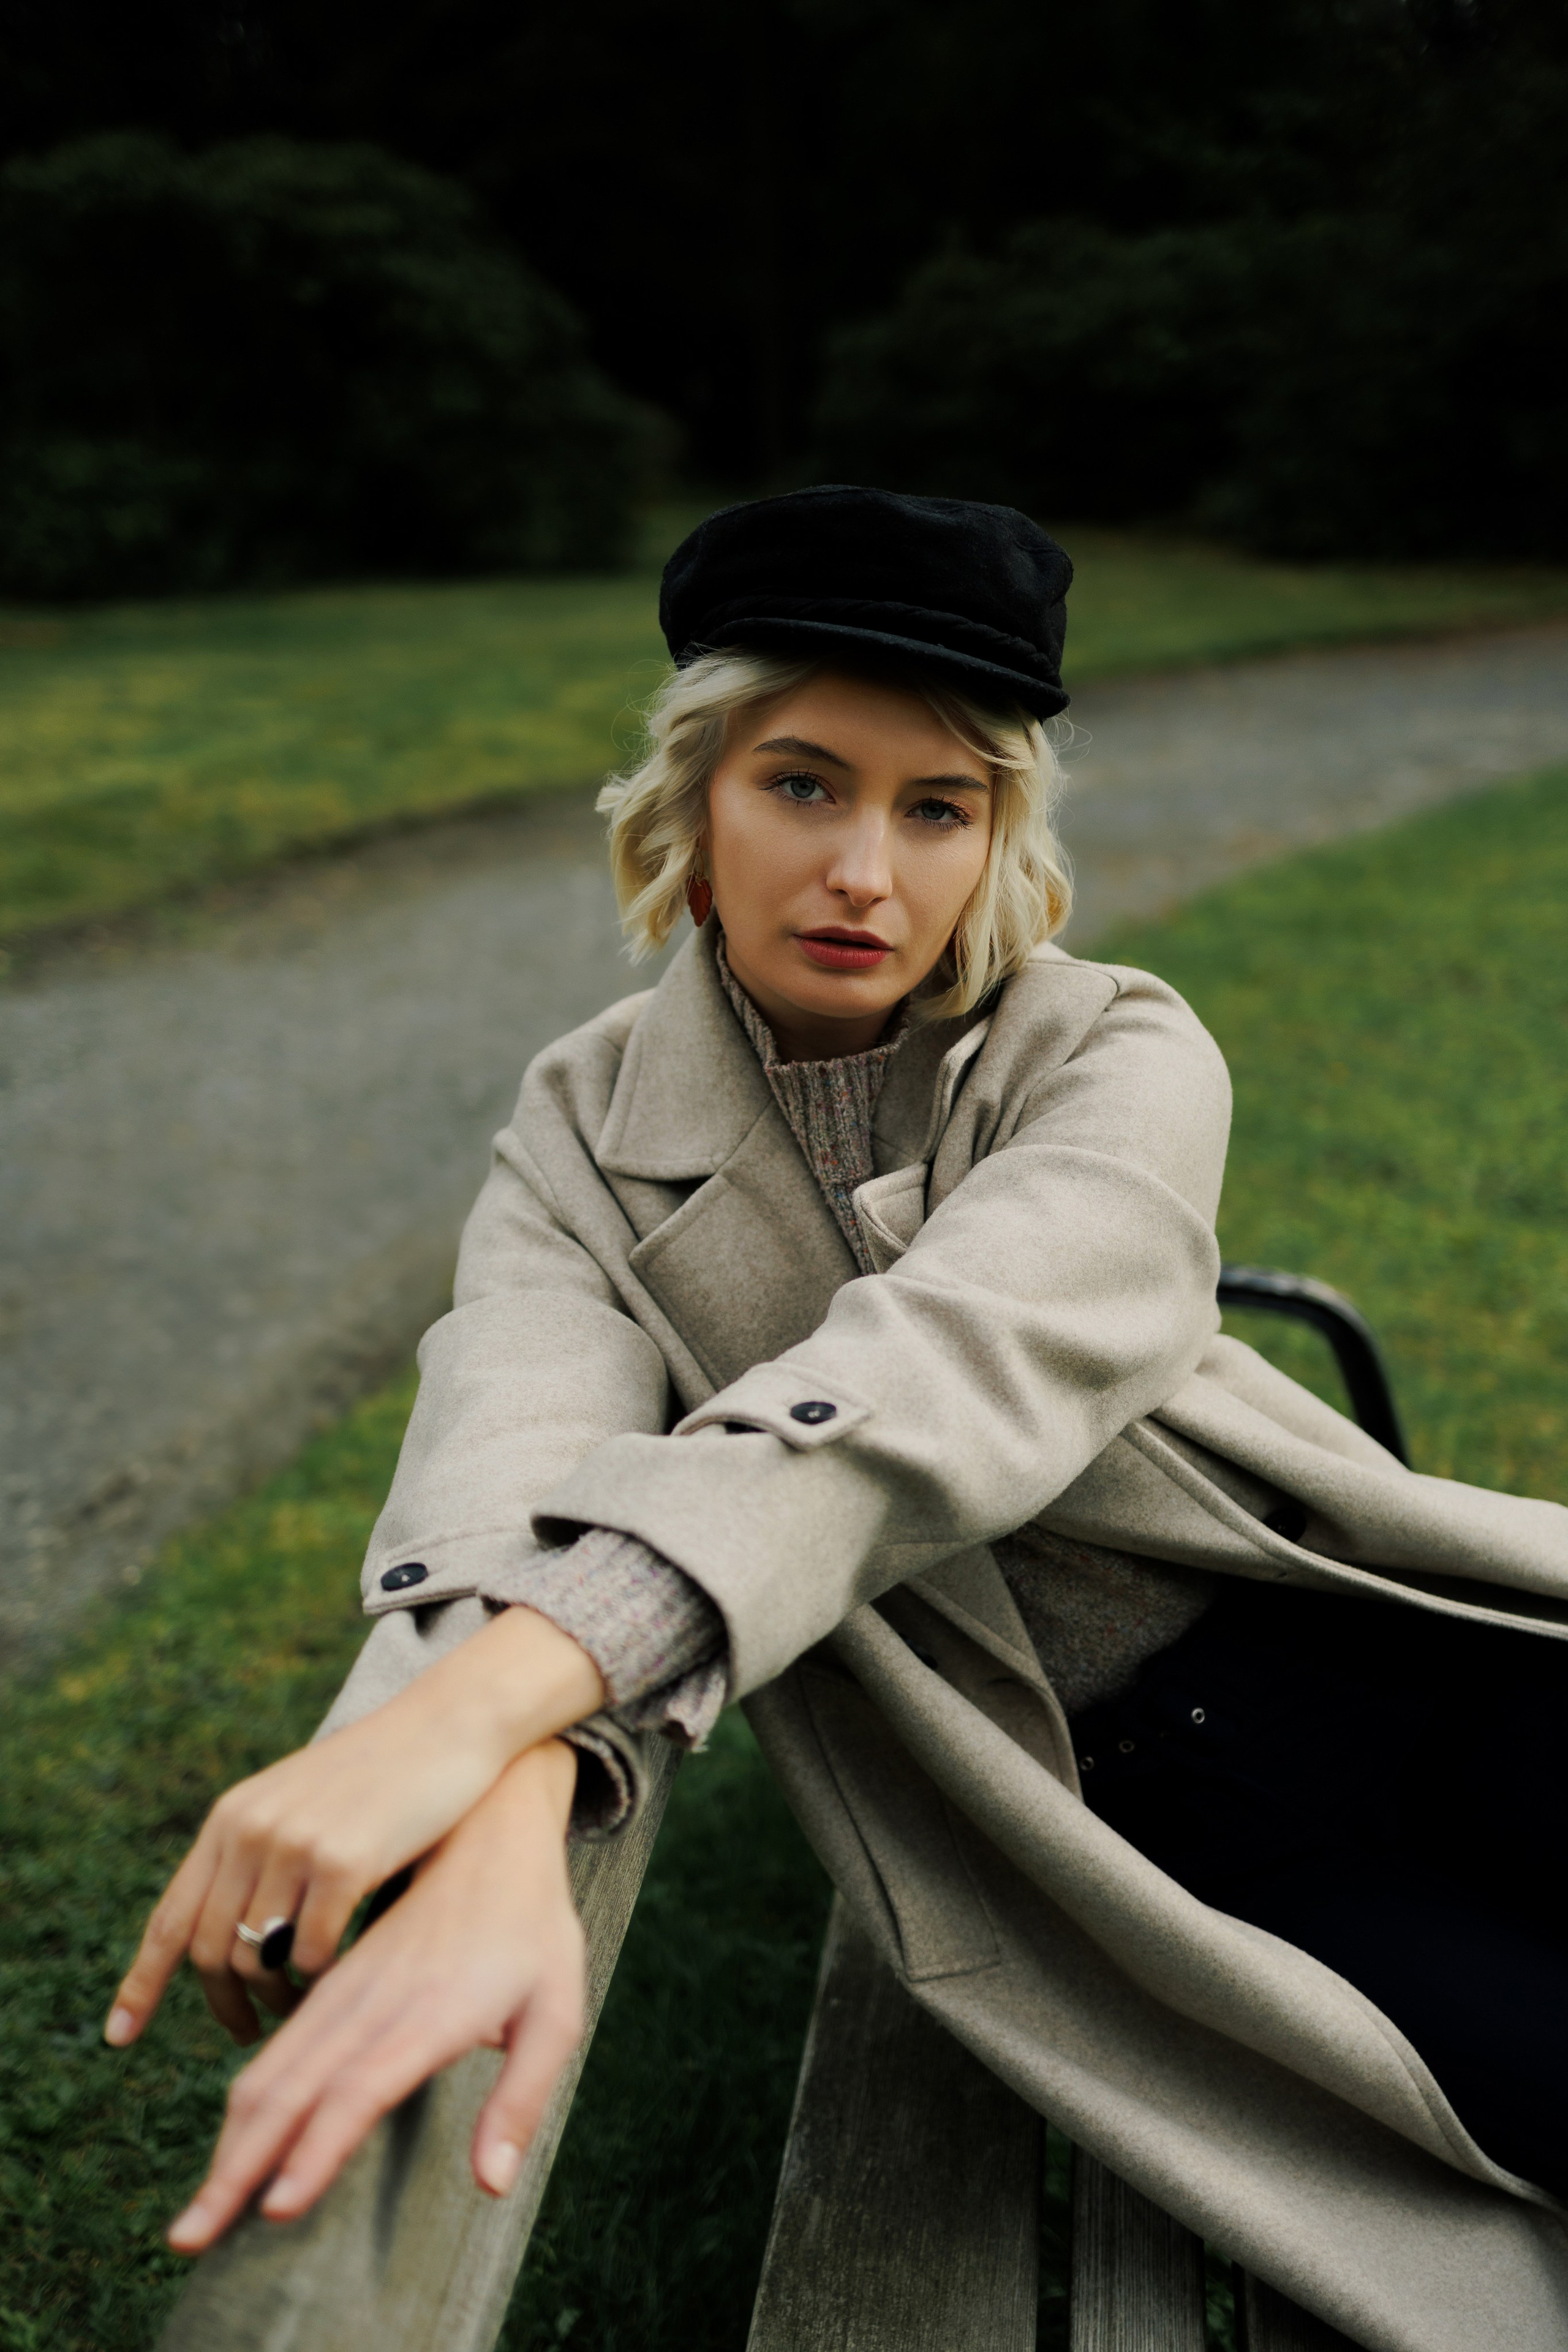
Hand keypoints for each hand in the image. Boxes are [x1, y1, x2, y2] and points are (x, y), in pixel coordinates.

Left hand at [105, 1605, 602, 2047]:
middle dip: (225, 2005)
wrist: (448, 1722)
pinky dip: (321, 1980)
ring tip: (299, 2005)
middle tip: (249, 2032)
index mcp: (232, 1817)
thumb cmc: (384, 1773)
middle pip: (211, 1951)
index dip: (141, 1983)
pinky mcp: (343, 1861)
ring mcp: (294, 1844)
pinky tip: (339, 1978)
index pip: (172, 1917)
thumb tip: (230, 1941)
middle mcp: (250, 1830)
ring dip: (276, 1998)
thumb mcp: (301, 1803)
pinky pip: (313, 1953)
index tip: (120, 2036)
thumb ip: (259, 1855)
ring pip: (259, 1959)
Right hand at [164, 1738, 585, 2252]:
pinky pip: (279, 2045)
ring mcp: (347, 1988)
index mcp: (430, 2011)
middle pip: (291, 2089)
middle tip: (188, 2239)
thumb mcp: (557, 2008)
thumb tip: (493, 2186)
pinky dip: (248, 2100)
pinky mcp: (335, 1982)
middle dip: (237, 2168)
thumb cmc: (534, 1929)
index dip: (316, 2150)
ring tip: (193, 2215)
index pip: (360, 2089)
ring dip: (230, 2140)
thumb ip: (523, 2097)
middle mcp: (374, 2002)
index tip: (276, 2211)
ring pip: (271, 2068)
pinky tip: (231, 2144)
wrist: (488, 1825)